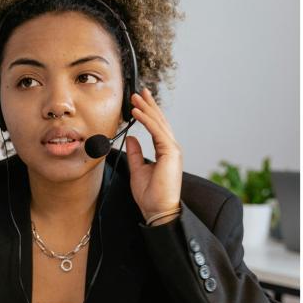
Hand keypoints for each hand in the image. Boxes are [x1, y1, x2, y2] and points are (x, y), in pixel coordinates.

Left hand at [125, 88, 182, 223]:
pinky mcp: (171, 153)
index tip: (138, 102)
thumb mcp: (138, 170)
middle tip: (138, 92)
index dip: (147, 113)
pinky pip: (157, 132)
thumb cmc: (150, 196)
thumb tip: (131, 138)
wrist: (157, 211)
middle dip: (148, 105)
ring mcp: (173, 150)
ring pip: (158, 124)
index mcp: (165, 152)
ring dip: (146, 108)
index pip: (156, 128)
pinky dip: (146, 120)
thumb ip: (135, 153)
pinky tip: (137, 112)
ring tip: (135, 97)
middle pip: (160, 121)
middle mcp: (171, 148)